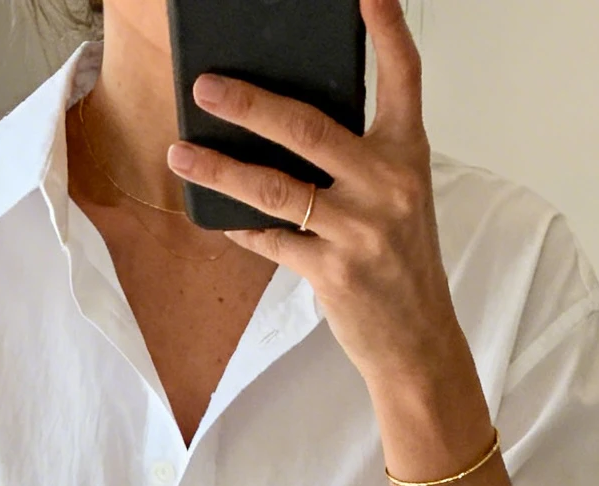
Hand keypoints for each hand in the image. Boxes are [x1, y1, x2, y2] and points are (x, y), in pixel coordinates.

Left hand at [165, 0, 476, 415]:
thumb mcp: (397, 196)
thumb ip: (358, 157)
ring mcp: (360, 231)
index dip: (386, 26)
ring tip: (180, 151)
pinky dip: (240, 228)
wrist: (419, 342)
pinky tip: (217, 217)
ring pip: (273, 188)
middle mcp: (388, 185)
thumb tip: (285, 125)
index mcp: (407, 154)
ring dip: (218, 169)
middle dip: (247, 104)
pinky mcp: (333, 273)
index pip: (402, 75)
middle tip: (206, 85)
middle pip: (307, 127)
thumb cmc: (401, 261)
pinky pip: (270, 240)